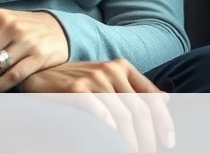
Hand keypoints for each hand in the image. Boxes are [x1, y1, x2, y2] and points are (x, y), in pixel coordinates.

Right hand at [21, 59, 173, 152]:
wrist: (42, 71)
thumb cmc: (78, 79)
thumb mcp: (109, 78)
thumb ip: (136, 87)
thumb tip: (166, 99)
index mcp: (122, 66)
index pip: (152, 97)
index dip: (164, 121)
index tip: (167, 141)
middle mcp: (110, 70)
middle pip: (139, 110)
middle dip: (148, 137)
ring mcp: (92, 78)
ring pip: (122, 115)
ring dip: (130, 140)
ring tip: (131, 152)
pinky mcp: (75, 88)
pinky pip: (98, 110)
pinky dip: (108, 126)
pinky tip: (111, 138)